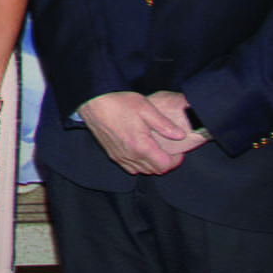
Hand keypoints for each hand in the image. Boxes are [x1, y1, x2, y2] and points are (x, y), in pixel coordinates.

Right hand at [79, 89, 197, 177]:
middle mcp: (130, 156)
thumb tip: (180, 135)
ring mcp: (120, 157)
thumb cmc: (118, 103)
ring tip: (155, 148)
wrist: (93, 102)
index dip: (175, 160)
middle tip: (168, 148)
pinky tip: (140, 150)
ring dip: (152, 164)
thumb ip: (164, 124)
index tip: (178, 151)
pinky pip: (130, 168)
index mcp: (140, 147)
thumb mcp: (145, 108)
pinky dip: (138, 164)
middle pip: (154, 170)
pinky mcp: (112, 155)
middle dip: (165, 162)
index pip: (164, 166)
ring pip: (142, 170)